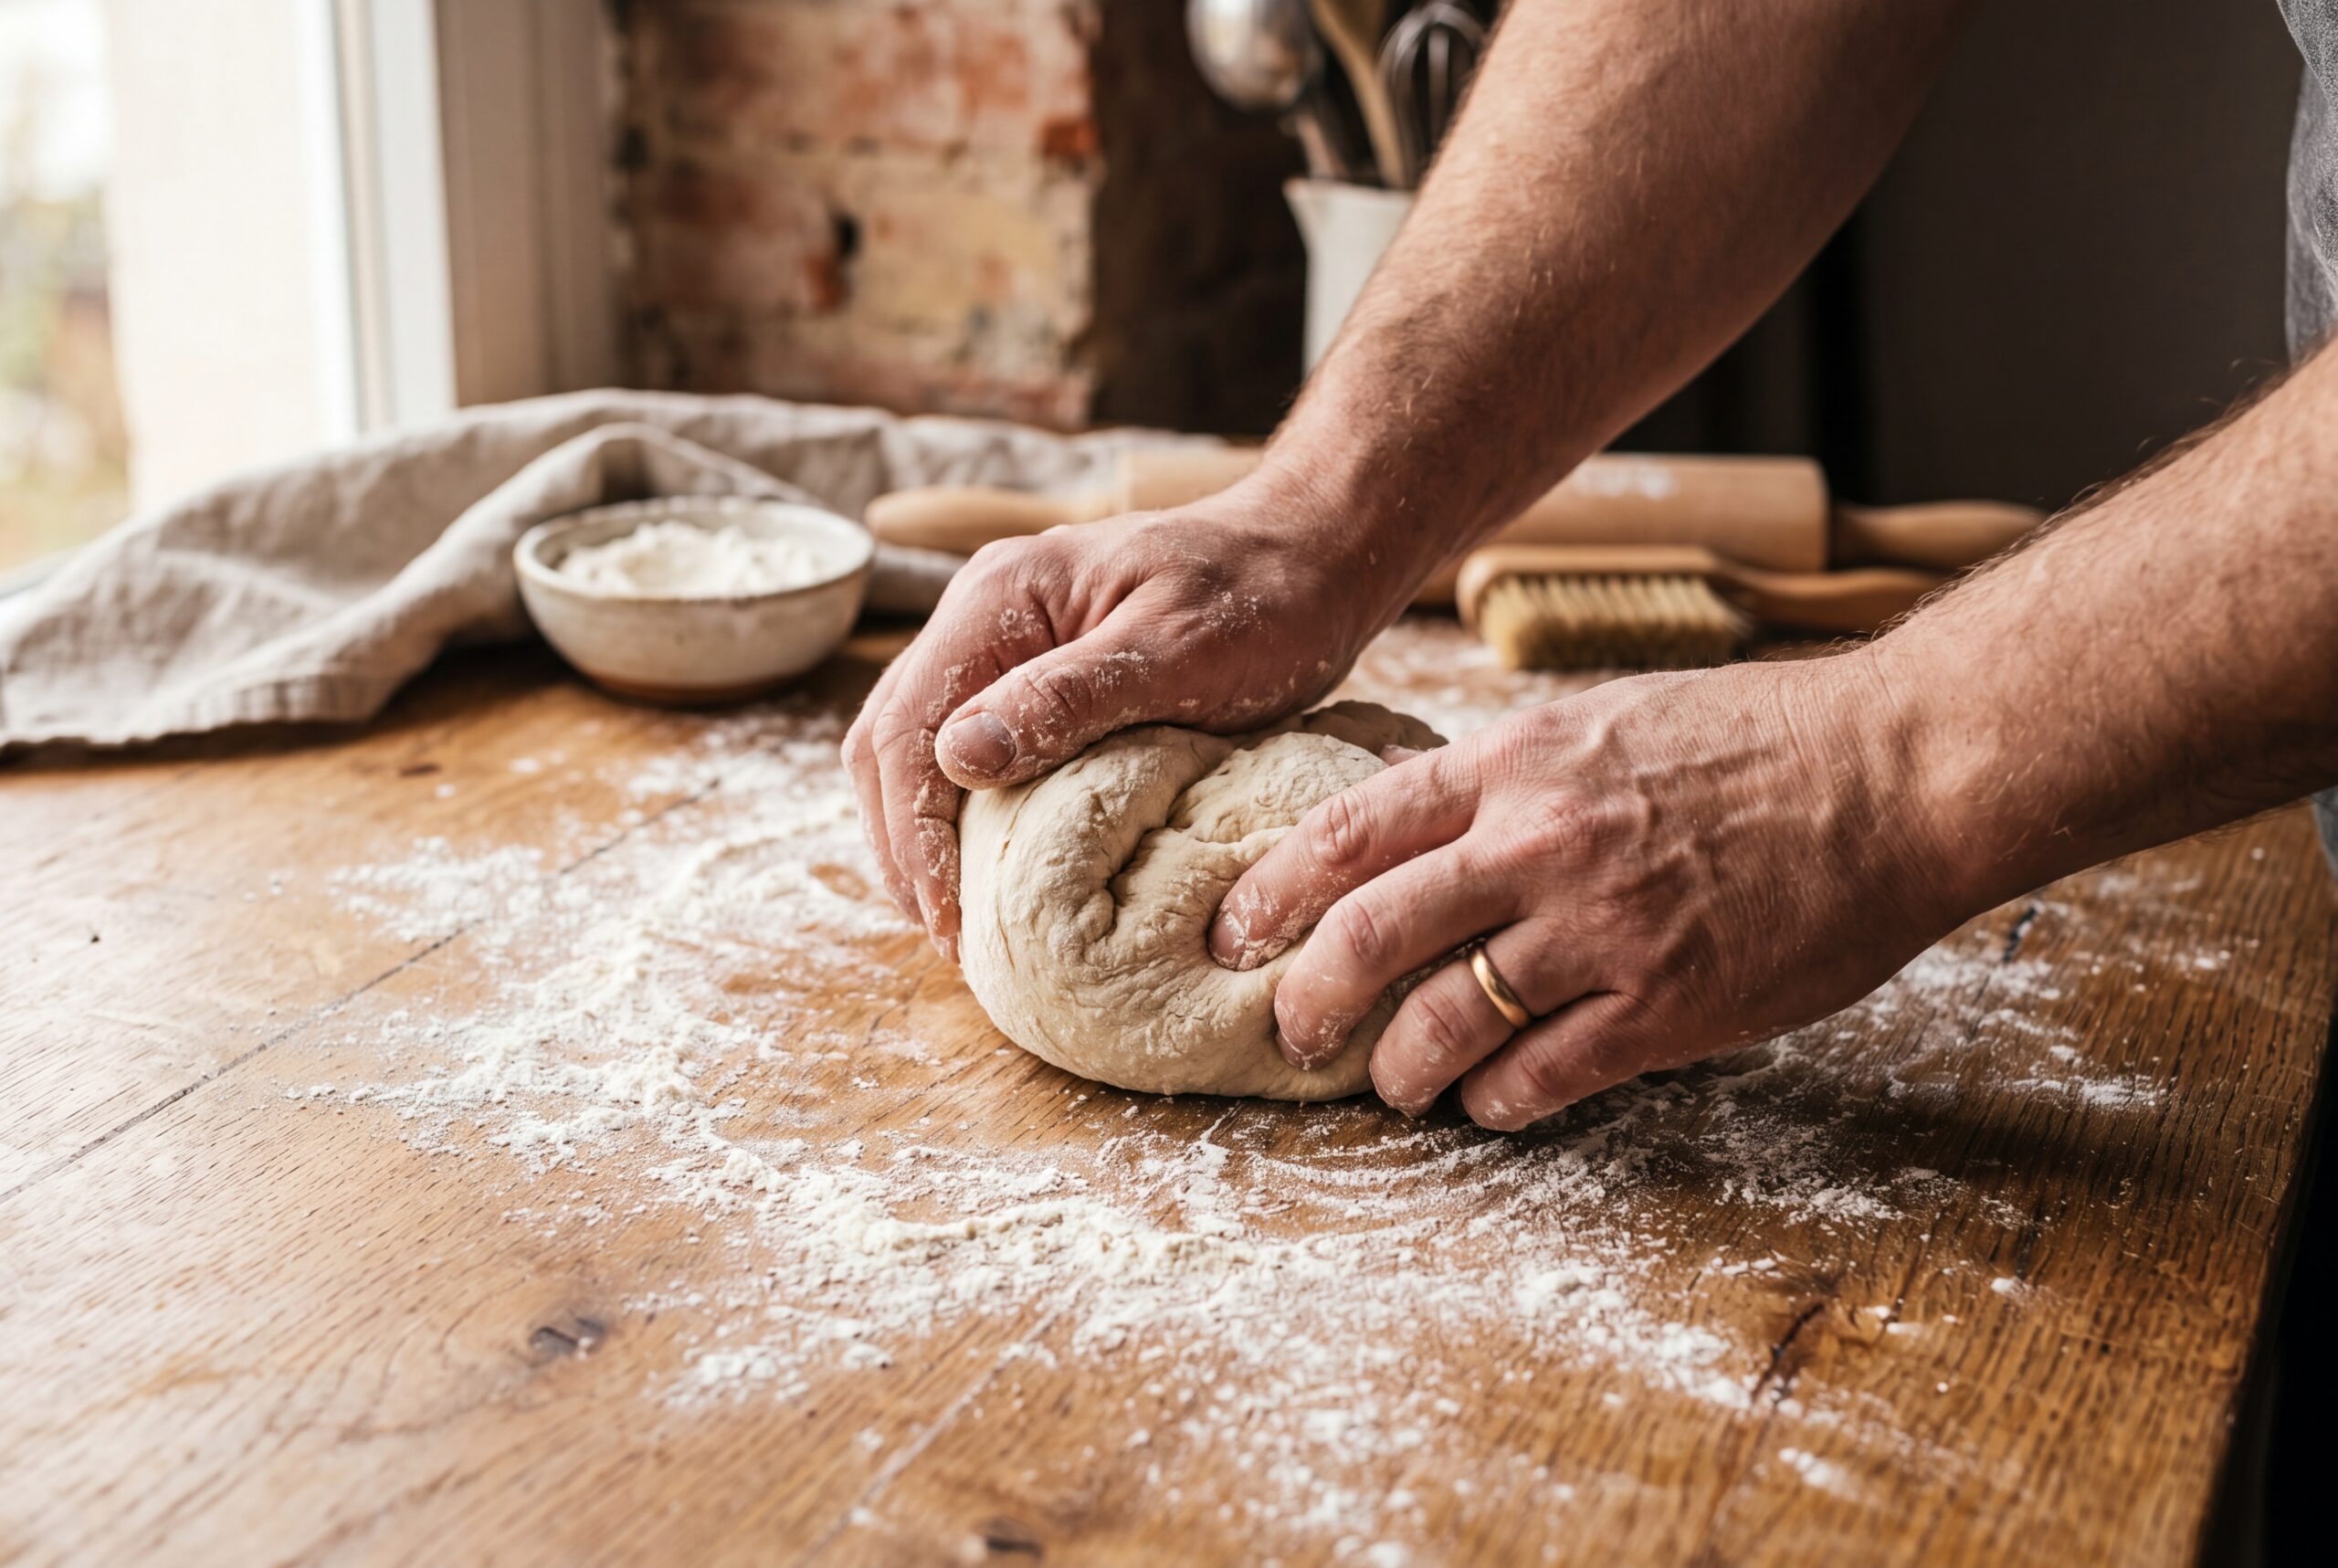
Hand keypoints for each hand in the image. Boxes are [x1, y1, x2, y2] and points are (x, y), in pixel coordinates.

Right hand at [843, 477, 1404, 959]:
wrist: (1312, 558)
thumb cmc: (1263, 599)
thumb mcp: (1177, 652)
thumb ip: (1069, 697)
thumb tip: (959, 757)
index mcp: (999, 599)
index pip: (906, 727)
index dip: (913, 832)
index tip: (949, 917)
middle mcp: (983, 615)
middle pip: (889, 741)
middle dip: (904, 844)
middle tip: (947, 937)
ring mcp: (1004, 644)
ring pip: (919, 749)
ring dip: (925, 833)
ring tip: (960, 921)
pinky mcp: (1036, 674)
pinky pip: (969, 750)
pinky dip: (964, 814)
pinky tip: (995, 871)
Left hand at [1207, 654, 1973, 1128]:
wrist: (1891, 771)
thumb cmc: (1753, 737)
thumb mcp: (1601, 719)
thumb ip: (1506, 776)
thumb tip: (1418, 827)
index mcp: (1513, 764)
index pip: (1348, 830)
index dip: (1271, 890)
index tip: (1231, 932)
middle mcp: (1536, 845)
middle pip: (1367, 935)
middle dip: (1306, 1000)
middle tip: (1286, 1032)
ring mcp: (1598, 930)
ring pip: (1443, 1022)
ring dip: (1399, 1068)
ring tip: (1394, 1082)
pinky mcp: (1663, 1007)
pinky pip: (1541, 1076)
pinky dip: (1498, 1100)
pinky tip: (1493, 1103)